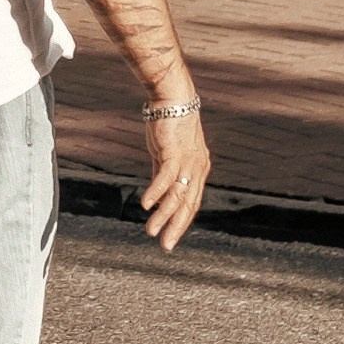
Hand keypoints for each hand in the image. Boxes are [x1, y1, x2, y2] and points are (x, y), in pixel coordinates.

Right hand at [140, 97, 208, 252]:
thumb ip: (163, 174)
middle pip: (188, 204)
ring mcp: (187, 161)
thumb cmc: (170, 124)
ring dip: (164, 215)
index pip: (192, 202)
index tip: (171, 237)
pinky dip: (156, 192)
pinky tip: (146, 205)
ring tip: (151, 231)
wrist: (173, 98)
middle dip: (176, 227)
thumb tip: (156, 196)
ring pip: (177, 195)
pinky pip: (166, 178)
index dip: (182, 221)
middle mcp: (197, 168)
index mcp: (198, 169)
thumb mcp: (166, 154)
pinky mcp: (174, 153)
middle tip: (166, 246)